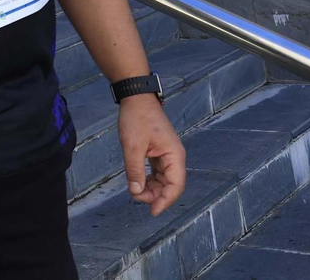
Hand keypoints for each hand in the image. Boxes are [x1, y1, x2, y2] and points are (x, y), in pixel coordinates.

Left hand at [119, 94, 185, 215]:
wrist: (135, 97)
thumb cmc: (136, 118)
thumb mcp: (133, 146)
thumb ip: (135, 171)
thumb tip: (137, 192)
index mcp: (174, 155)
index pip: (176, 186)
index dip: (165, 201)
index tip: (152, 211)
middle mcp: (174, 156)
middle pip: (170, 185)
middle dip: (156, 195)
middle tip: (136, 198)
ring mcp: (167, 154)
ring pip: (163, 180)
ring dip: (152, 188)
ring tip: (135, 191)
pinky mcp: (158, 152)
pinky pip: (157, 172)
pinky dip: (149, 179)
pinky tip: (138, 183)